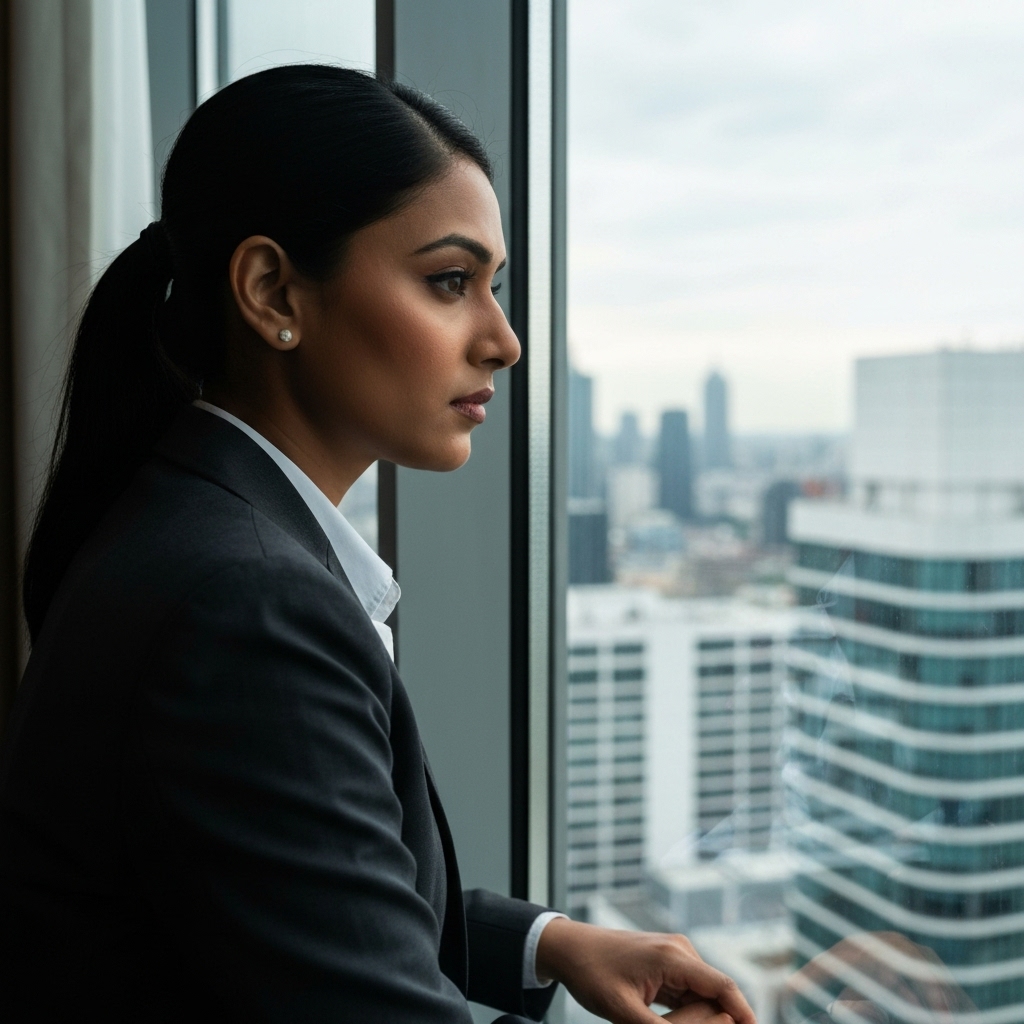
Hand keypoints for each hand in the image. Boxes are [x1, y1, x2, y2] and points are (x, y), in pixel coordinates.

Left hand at [535, 917, 755, 1023]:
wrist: (568, 947)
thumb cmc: (592, 974)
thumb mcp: (624, 1012)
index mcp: (674, 956)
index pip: (724, 987)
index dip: (745, 1015)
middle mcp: (681, 952)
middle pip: (715, 996)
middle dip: (714, 1023)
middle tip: (663, 1023)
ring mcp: (675, 957)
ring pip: (702, 998)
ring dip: (697, 1021)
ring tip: (648, 1015)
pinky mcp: (667, 966)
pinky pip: (687, 995)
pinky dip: (686, 1015)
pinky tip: (666, 1022)